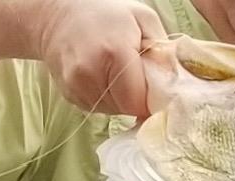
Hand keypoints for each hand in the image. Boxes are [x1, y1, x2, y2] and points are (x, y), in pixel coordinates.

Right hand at [36, 0, 167, 115]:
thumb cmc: (106, 14)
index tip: (155, 90)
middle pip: (126, 108)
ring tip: (116, 73)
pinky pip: (97, 109)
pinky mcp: (69, 96)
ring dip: (121, 99)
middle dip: (136, 97)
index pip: (139, 100)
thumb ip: (162, 51)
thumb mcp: (143, 19)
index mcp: (114, 53)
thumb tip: (174, 84)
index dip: (151, 99)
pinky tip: (102, 77)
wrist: (59, 15)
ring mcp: (77, 86)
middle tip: (135, 76)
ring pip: (112, 111)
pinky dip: (105, 98)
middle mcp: (91, 73)